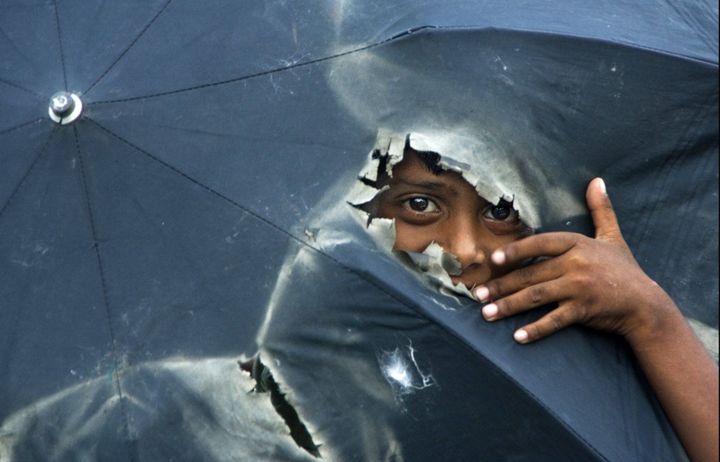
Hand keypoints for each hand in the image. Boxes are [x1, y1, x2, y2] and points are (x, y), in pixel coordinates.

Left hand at [473, 178, 674, 344]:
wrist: (645, 305)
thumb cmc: (624, 270)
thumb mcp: (613, 237)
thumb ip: (601, 210)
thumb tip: (597, 181)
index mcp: (578, 244)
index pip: (540, 244)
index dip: (516, 250)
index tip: (493, 259)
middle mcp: (576, 264)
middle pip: (531, 274)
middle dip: (501, 285)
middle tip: (479, 294)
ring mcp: (579, 288)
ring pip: (536, 297)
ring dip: (508, 306)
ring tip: (486, 313)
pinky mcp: (583, 311)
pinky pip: (554, 321)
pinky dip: (535, 329)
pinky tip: (517, 336)